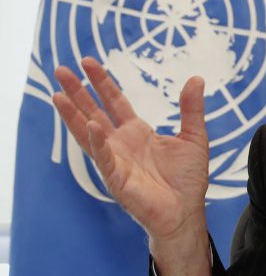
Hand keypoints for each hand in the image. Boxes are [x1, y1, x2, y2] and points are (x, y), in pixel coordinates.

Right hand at [53, 57, 211, 275]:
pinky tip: (91, 124)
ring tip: (58, 93)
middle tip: (61, 70)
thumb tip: (196, 79)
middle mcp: (121, 144)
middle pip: (94, 111)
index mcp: (137, 133)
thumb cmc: (188, 180)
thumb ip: (191, 109)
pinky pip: (104, 157)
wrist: (186, 212)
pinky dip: (97, 141)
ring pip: (88, 133)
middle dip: (78, 91)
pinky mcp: (116, 178)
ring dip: (74, 114)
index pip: (115, 102)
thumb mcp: (194, 137)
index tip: (89, 62)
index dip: (102, 83)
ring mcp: (115, 160)